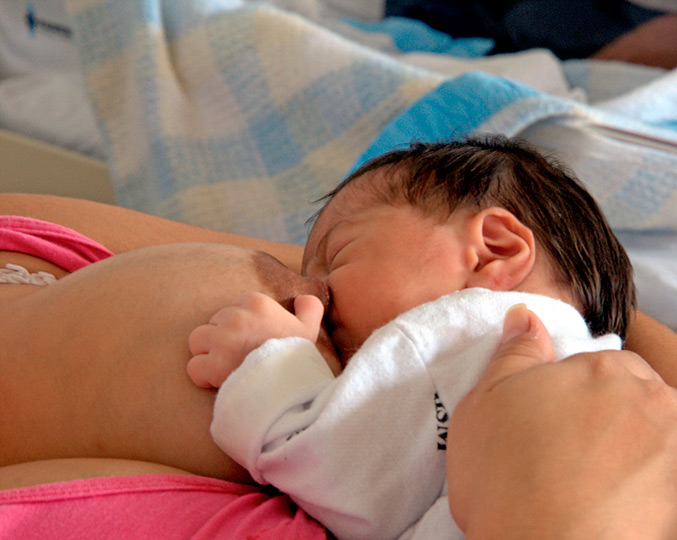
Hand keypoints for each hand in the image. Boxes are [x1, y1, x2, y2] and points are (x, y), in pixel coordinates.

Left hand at [187, 292, 323, 387]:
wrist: (293, 387)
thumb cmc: (299, 358)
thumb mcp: (310, 329)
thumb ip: (309, 308)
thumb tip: (302, 298)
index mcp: (257, 303)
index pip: (232, 308)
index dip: (239, 328)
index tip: (251, 343)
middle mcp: (237, 316)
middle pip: (213, 324)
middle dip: (222, 340)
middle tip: (239, 358)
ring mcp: (223, 339)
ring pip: (198, 341)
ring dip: (208, 355)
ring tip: (226, 368)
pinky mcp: (213, 364)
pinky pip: (194, 366)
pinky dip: (203, 376)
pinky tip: (219, 381)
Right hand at [447, 305, 676, 539]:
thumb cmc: (506, 479)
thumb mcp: (486, 401)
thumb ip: (514, 353)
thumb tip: (526, 318)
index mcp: (607, 372)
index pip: (601, 366)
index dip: (570, 392)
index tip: (547, 419)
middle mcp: (655, 408)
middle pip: (632, 400)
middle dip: (603, 417)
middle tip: (560, 451)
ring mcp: (674, 459)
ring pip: (648, 442)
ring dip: (622, 455)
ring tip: (577, 484)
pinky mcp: (676, 506)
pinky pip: (656, 485)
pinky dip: (632, 491)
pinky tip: (597, 506)